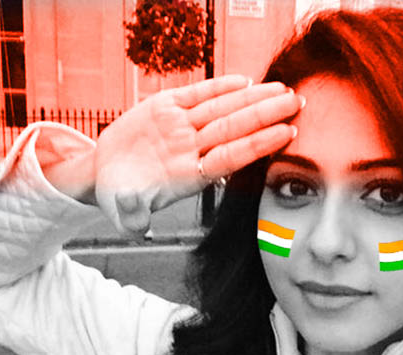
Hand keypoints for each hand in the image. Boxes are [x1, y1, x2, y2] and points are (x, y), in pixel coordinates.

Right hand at [94, 74, 302, 236]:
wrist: (105, 174)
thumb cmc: (118, 195)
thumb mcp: (123, 210)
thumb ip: (132, 217)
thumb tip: (139, 227)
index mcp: (189, 175)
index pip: (232, 157)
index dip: (260, 144)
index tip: (288, 133)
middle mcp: (190, 149)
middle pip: (235, 129)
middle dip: (267, 114)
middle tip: (298, 102)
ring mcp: (180, 128)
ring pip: (222, 109)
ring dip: (252, 98)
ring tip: (282, 89)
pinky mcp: (164, 108)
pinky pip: (196, 95)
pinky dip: (218, 86)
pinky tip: (244, 81)